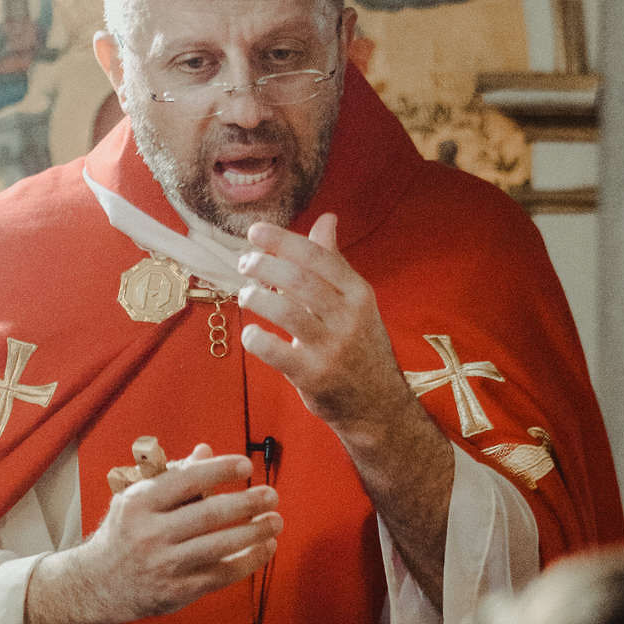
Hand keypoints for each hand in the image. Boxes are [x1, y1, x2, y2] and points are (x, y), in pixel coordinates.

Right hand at [82, 443, 280, 623]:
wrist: (99, 584)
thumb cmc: (126, 532)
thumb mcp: (137, 498)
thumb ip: (173, 475)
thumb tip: (206, 451)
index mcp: (139, 503)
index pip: (187, 480)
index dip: (220, 470)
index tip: (247, 465)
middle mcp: (150, 534)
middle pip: (209, 515)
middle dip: (247, 503)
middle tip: (271, 495)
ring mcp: (165, 565)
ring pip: (219, 546)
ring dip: (254, 532)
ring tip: (275, 521)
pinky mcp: (178, 591)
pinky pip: (222, 574)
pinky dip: (249, 560)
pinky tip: (266, 548)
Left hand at [236, 214, 417, 440]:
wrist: (377, 405)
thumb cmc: (360, 347)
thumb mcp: (355, 303)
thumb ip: (333, 262)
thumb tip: (326, 218)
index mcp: (358, 294)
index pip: (318, 256)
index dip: (283, 240)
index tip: (255, 232)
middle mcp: (348, 318)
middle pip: (300, 279)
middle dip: (265, 265)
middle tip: (245, 263)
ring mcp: (332, 348)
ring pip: (287, 311)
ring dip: (257, 298)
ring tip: (245, 295)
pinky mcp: (314, 376)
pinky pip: (277, 352)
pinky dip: (256, 339)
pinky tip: (249, 334)